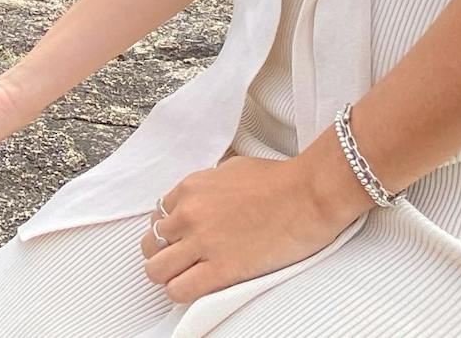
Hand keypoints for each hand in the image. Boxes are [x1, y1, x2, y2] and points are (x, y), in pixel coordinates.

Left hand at [138, 152, 365, 303]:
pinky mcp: (221, 269)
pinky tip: (201, 287)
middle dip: (164, 254)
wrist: (309, 194)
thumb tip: (204, 200)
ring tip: (190, 276)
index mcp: (192, 187)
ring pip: (157, 270)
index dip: (170, 231)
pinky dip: (184, 292)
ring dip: (171, 276)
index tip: (183, 239)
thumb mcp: (232, 169)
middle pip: (151, 244)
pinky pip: (179, 290)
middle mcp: (189, 213)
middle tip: (184, 260)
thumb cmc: (281, 180)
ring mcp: (202, 242)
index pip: (158, 216)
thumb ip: (209, 186)